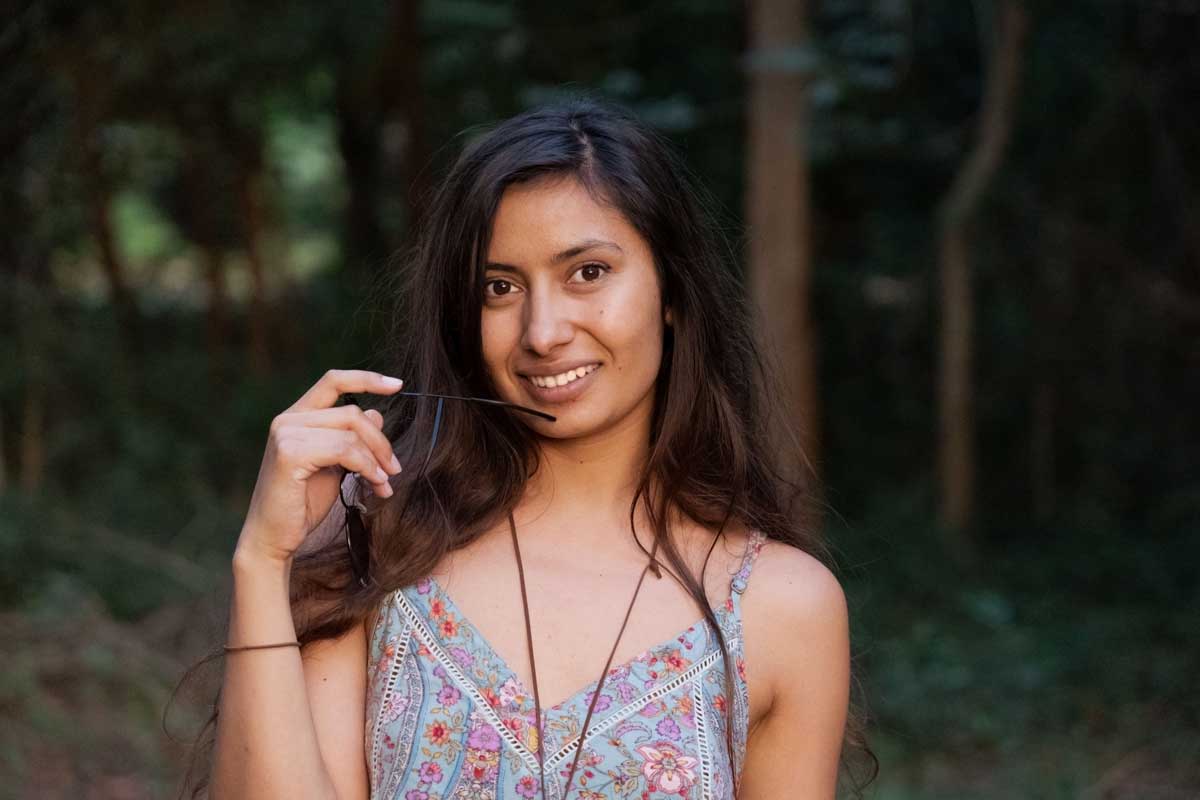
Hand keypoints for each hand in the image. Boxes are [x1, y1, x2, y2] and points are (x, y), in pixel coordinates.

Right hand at [234, 369, 404, 565]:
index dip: (367, 378)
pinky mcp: (288, 453)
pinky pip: (344, 450)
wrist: (273, 539)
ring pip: (352, 432)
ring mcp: (285, 433)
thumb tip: (378, 413)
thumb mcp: (335, 465)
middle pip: (353, 412)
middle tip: (395, 470)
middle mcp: (287, 419)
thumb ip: (351, 439)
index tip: (397, 384)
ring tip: (384, 483)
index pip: (334, 381)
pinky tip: (374, 485)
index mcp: (297, 417)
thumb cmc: (303, 504)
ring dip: (377, 459)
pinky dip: (367, 467)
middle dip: (381, 442)